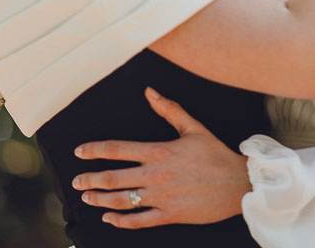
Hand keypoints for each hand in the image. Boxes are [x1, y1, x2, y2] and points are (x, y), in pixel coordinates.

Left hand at [71, 88, 251, 228]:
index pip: (117, 149)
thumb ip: (169, 109)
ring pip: (121, 201)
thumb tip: (150, 91)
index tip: (78, 152)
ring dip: (99, 200)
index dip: (94, 150)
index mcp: (159, 151)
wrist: (238, 184)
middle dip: (89, 180)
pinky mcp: (169, 215)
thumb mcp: (194, 127)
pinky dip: (120, 221)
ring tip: (86, 198)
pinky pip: (138, 221)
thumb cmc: (216, 154)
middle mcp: (155, 175)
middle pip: (112, 178)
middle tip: (75, 181)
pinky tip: (109, 218)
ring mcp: (161, 197)